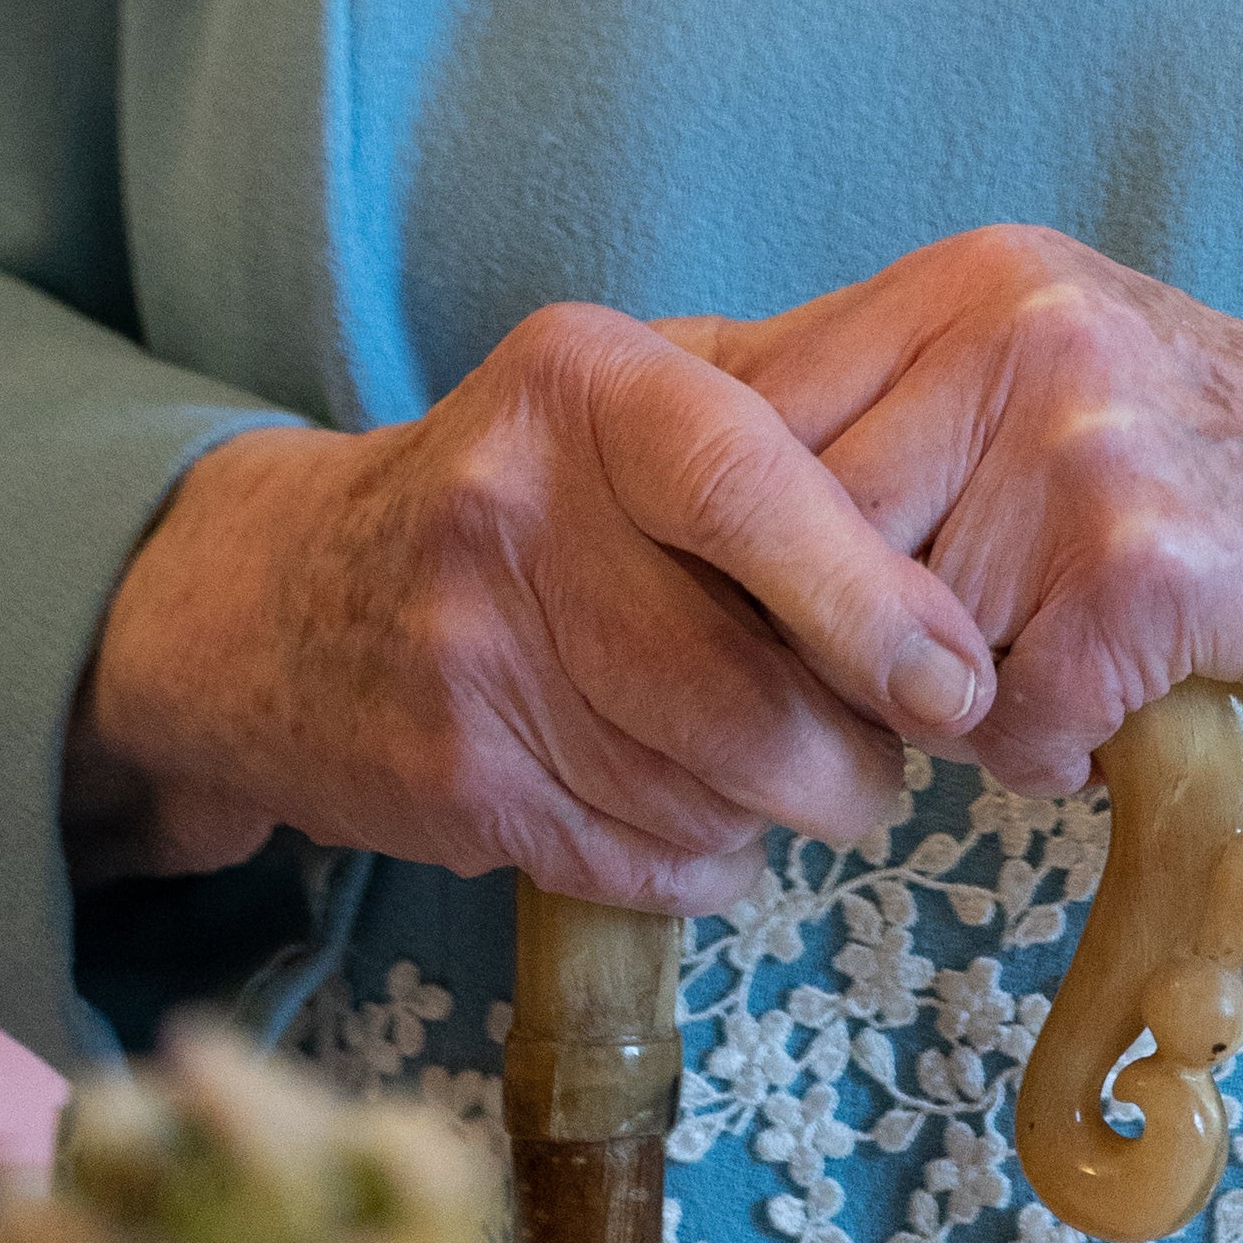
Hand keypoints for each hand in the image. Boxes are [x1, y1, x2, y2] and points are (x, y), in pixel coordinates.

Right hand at [62, 302, 997, 908]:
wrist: (281, 598)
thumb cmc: (524, 481)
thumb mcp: (625, 385)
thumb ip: (778, 408)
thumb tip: (961, 488)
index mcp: (585, 383)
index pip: (748, 487)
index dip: (870, 600)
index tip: (957, 681)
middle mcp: (512, 505)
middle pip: (734, 678)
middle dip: (850, 752)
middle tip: (894, 758)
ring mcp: (466, 653)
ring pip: (695, 784)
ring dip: (785, 812)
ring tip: (806, 782)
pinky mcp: (450, 780)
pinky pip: (634, 853)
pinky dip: (704, 858)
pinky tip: (709, 820)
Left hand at [687, 227, 1242, 990]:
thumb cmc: (1233, 485)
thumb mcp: (1043, 385)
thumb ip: (882, 414)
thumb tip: (661, 465)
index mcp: (973, 277)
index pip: (735, 415)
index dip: (726, 552)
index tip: (759, 618)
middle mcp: (1014, 323)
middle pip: (792, 539)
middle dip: (834, 648)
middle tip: (931, 677)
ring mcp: (1082, 434)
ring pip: (891, 645)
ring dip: (957, 704)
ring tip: (1063, 663)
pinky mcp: (1146, 561)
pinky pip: (1006, 720)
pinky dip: (1056, 751)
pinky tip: (1137, 695)